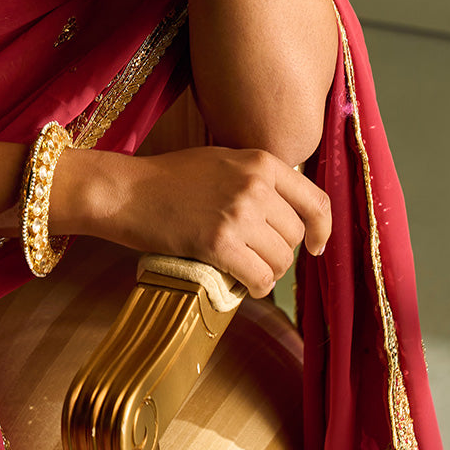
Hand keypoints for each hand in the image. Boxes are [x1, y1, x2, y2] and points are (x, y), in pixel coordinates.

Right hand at [56, 143, 330, 299]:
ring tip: (245, 270)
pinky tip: (242, 285)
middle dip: (281, 252)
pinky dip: (255, 288)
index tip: (315, 245)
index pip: (315, 200)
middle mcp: (255, 186)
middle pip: (295, 235)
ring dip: (267, 271)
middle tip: (257, 257)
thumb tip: (290, 211)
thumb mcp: (222, 162)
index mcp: (260, 162)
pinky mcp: (219, 244)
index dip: (322, 228)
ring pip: (280, 260)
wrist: (127, 191)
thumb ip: (257, 179)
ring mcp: (238, 214)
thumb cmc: (169, 179)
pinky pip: (260, 278)